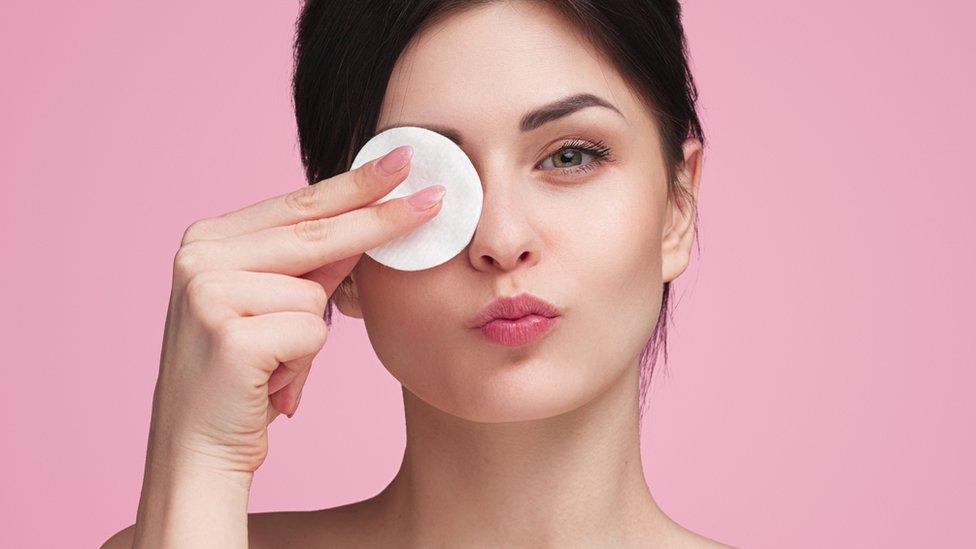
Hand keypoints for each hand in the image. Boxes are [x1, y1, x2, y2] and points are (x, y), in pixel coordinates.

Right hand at [147, 145, 443, 476]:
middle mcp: (200, 257)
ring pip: (316, 293)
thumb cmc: (243, 377)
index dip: (355, 185)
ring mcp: (209, 293)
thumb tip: (370, 220)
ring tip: (272, 365)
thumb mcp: (274, 307)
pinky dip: (303, 363)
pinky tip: (267, 381)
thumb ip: (311, 264)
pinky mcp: (229, 335)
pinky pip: (310, 333)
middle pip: (315, 233)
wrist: (197, 449)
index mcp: (208, 241)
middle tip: (434, 198)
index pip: (299, 206)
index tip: (401, 161)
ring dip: (310, 338)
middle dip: (380, 218)